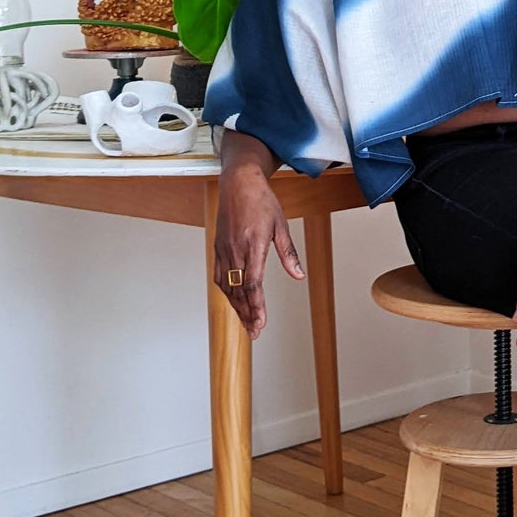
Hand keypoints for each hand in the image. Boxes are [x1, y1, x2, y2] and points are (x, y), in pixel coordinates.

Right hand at [213, 165, 303, 338]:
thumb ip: (288, 254)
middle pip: (239, 291)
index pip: (253, 285)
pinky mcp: (218, 248)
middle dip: (247, 314)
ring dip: (236, 307)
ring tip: (246, 322)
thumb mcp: (281, 226)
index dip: (256, 307)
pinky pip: (219, 276)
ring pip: (227, 286)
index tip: (260, 323)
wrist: (238, 183)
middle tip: (255, 333)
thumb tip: (298, 276)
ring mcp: (224, 250)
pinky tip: (233, 301)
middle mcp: (235, 251)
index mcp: (253, 246)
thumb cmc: (261, 201)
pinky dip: (226, 292)